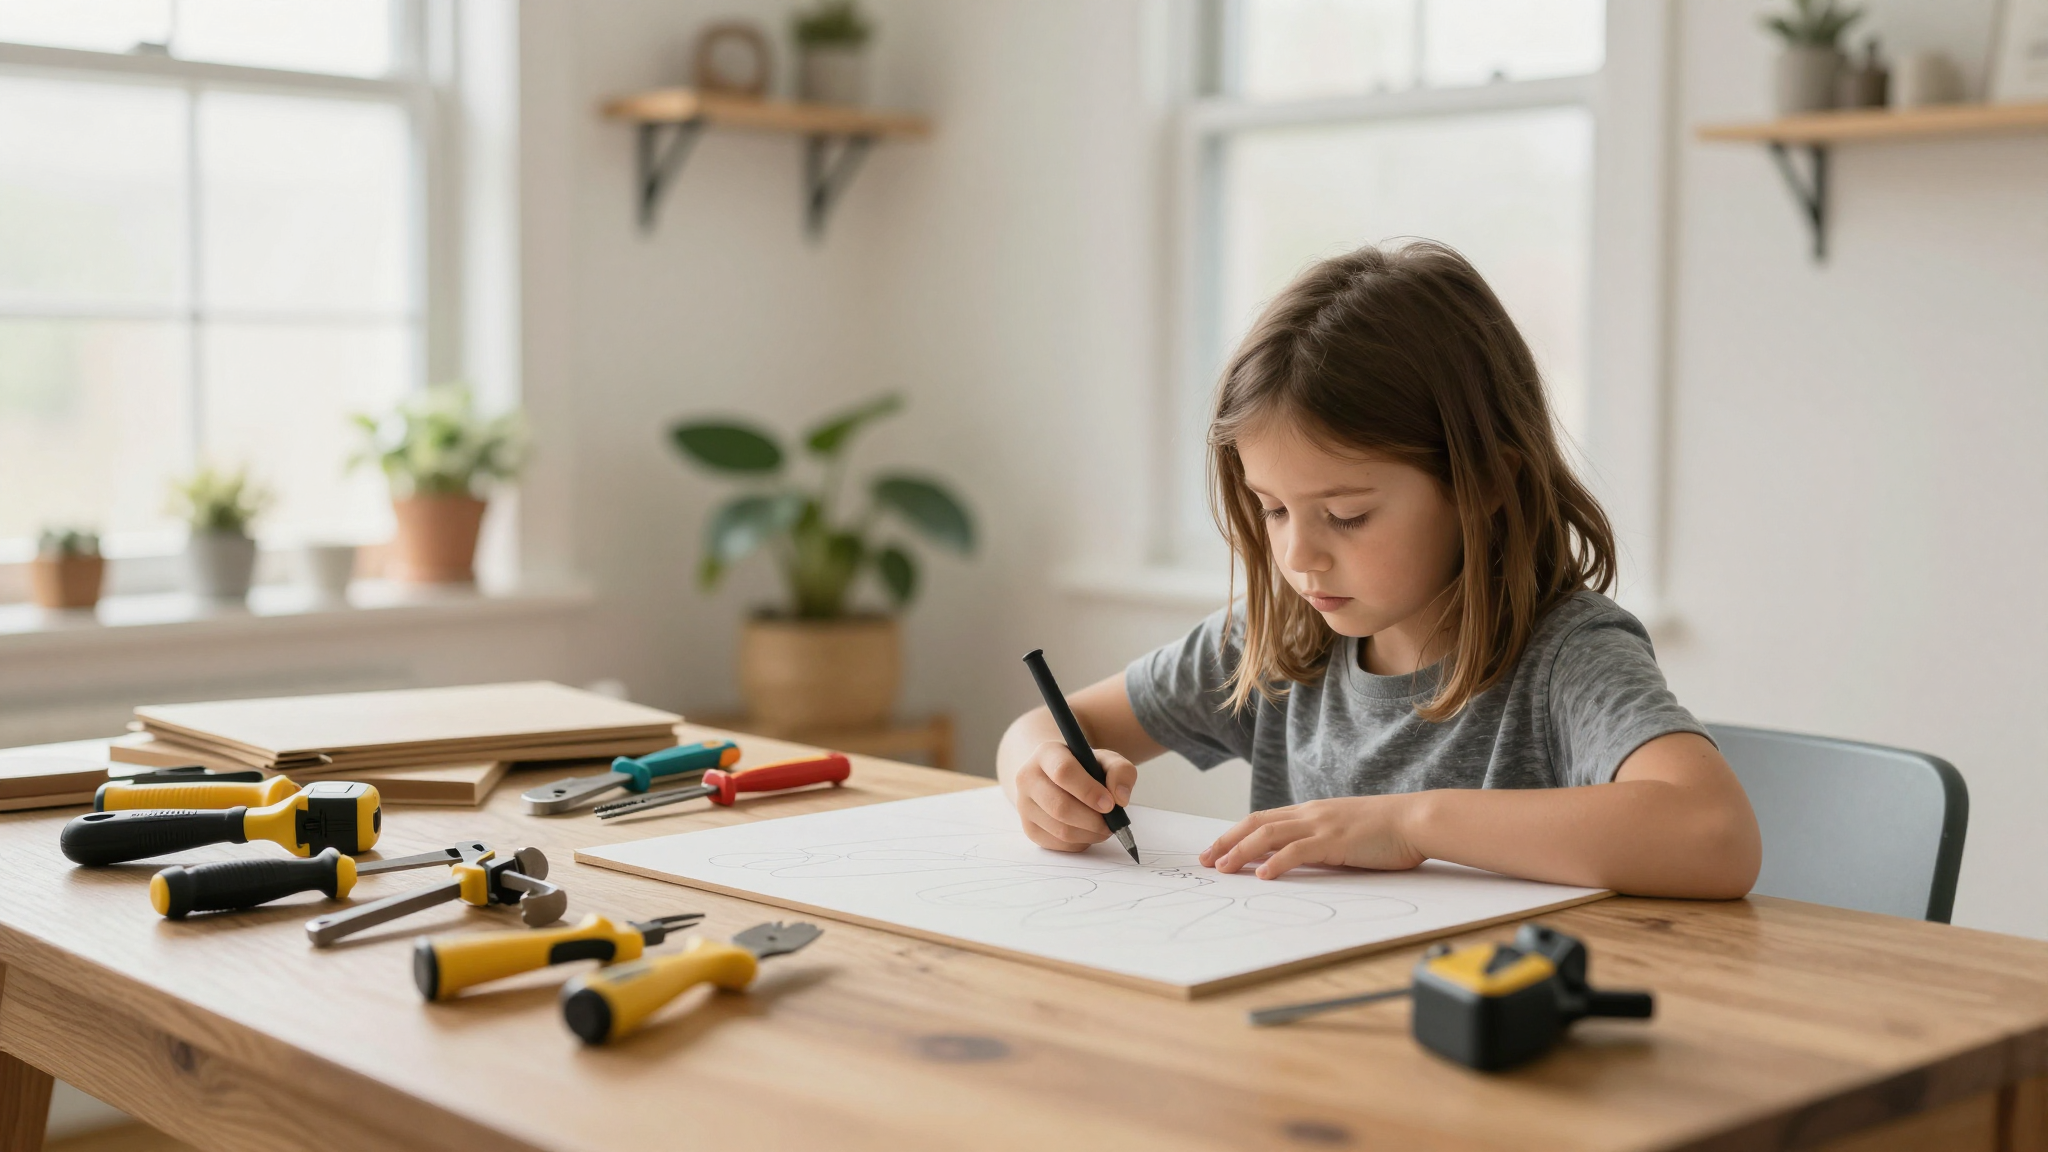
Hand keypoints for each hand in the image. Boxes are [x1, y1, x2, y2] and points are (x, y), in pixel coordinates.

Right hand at [1008, 740, 1136, 852]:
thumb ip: (1120, 771)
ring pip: (1060, 830)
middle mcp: (1028, 778)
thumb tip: (1120, 798)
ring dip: (1090, 834)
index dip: (1089, 791)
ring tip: (1105, 827)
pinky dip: (1080, 843)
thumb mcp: (1106, 760)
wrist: (1056, 777)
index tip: (1110, 804)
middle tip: (1112, 823)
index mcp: (1046, 754)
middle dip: (1093, 820)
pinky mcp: (1029, 829)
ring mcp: (1024, 806)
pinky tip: (1088, 831)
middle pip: (1060, 807)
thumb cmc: (1084, 768)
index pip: (1064, 772)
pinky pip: (1058, 845)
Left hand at [1200, 795, 1426, 878]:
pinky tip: (1262, 875)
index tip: (1216, 850)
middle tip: (1205, 860)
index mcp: (1311, 812)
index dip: (1235, 835)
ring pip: (1269, 835)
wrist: (1416, 819)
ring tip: (1222, 868)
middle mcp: (1310, 814)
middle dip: (1226, 842)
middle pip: (1256, 824)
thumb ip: (1319, 842)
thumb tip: (1295, 860)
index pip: (1263, 820)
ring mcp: (1321, 825)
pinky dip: (1276, 862)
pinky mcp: (1335, 840)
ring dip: (1241, 852)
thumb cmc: (1386, 831)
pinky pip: (1298, 850)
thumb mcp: (1344, 833)